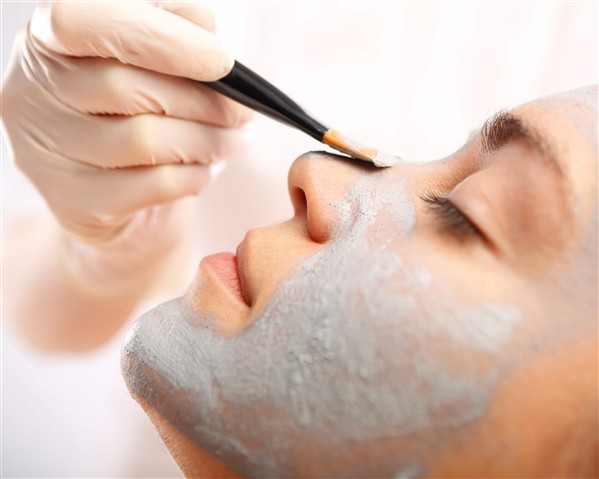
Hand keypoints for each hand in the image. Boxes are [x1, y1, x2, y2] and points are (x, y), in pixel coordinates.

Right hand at [2, 1, 251, 244]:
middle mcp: (32, 90)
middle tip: (243, 112)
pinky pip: (152, 185)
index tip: (220, 61)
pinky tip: (207, 169)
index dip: (160, 38)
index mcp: (49, 38)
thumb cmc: (139, 115)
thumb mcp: (153, 62)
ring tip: (234, 140)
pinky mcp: (73, 201)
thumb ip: (173, 32)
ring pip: (144, 139)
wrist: (121, 200)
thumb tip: (208, 35)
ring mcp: (45, 150)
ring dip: (208, 140)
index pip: (85, 21)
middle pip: (126, 87)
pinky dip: (195, 176)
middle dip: (203, 101)